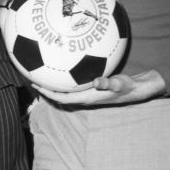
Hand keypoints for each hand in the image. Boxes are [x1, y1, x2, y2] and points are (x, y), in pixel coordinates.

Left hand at [35, 70, 166, 105]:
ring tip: (43, 75)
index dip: (49, 94)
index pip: (63, 98)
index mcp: (87, 98)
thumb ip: (108, 83)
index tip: (37, 86)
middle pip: (60, 96)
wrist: (135, 89)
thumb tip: (96, 82)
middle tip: (33, 78)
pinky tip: (63, 70)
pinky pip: (74, 86)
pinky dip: (65, 81)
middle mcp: (84, 97)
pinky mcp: (91, 89)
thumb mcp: (119, 84)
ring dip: (54, 86)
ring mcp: (87, 94)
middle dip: (47, 90)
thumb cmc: (127, 86)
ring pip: (66, 92)